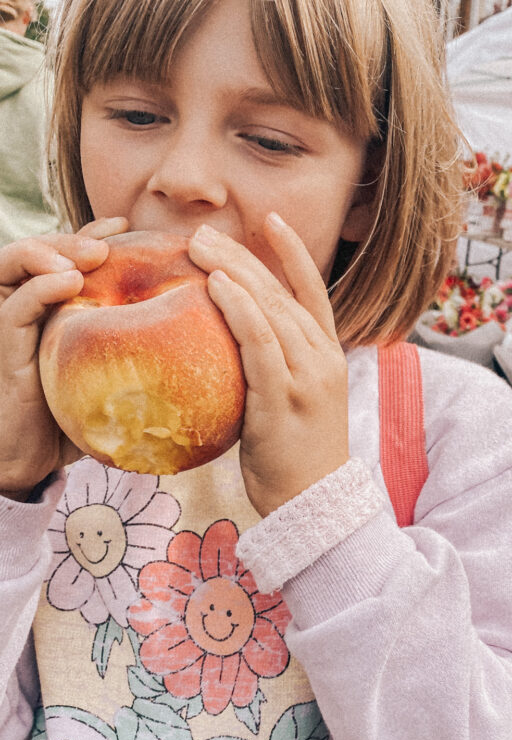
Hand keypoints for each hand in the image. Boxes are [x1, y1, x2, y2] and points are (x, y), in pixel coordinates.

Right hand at [0, 217, 128, 499]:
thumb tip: (208, 341)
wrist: (37, 457)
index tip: (132, 227)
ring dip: (55, 250)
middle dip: (79, 236)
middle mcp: (33, 307)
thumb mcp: (119, 375)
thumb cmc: (83, 417)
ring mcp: (13, 322)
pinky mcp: (2, 344)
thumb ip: (146, 351)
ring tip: (94, 253)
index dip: (98, 234)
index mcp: (60, 308)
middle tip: (115, 238)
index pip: (74, 257)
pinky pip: (15, 307)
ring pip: (18, 262)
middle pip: (47, 249)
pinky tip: (69, 282)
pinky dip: (40, 288)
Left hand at [188, 214, 348, 516]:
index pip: (314, 292)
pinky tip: (216, 286)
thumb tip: (230, 341)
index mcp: (328, 355)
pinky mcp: (284, 401)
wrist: (315, 502)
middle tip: (204, 232)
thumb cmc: (296, 453)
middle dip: (245, 255)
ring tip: (200, 245)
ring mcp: (308, 378)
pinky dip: (240, 311)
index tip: (270, 219)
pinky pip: (262, 345)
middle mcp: (323, 358)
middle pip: (284, 293)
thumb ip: (275, 365)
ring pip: (272, 311)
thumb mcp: (294, 400)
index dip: (293, 253)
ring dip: (235, 272)